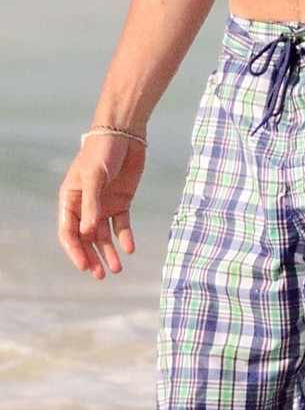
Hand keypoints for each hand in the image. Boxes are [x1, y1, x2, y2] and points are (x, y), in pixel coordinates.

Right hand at [58, 133, 145, 278]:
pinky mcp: (122, 202)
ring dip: (109, 252)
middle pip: (86, 238)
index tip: (85, 266)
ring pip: (104, 236)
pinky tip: (130, 249)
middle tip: (101, 275)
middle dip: (92, 257)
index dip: (75, 250)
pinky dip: (125, 238)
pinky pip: (122, 225)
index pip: (69, 232)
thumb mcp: (95, 176)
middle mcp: (85, 206)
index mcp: (70, 199)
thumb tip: (89, 232)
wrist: (125, 133)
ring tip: (117, 269)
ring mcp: (103, 205)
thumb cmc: (102, 151)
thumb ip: (92, 204)